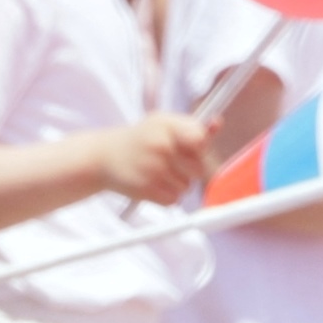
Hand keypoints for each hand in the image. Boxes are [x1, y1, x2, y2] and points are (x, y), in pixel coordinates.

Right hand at [88, 109, 214, 209]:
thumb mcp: (162, 124)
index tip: (189, 149)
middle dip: (190, 169)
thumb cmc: (140, 139)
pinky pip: (174, 199)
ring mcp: (153, 168)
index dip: (199, 149)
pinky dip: (167, 196)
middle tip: (172, 163)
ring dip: (178, 183)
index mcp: (166, 125)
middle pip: (199, 168)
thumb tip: (218, 123)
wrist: (104, 157)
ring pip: (187, 186)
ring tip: (159, 172)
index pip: (201, 140)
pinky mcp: (146, 189)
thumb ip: (191, 125)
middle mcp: (160, 145)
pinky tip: (154, 184)